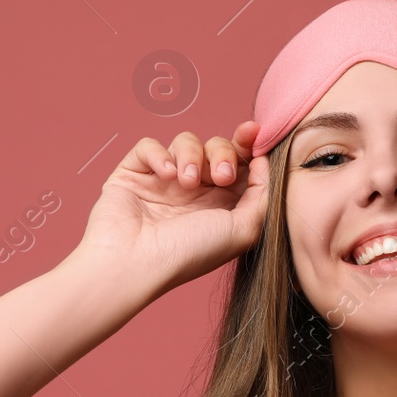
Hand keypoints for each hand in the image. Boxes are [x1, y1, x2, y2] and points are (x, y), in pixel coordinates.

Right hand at [75, 120, 269, 292]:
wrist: (136, 262)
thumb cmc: (191, 252)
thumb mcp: (244, 229)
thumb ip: (262, 194)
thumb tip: (262, 162)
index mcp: (221, 205)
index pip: (240, 164)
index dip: (249, 145)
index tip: (255, 133)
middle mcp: (194, 192)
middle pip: (217, 147)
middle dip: (223, 152)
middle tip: (220, 176)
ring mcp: (163, 182)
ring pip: (186, 142)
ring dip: (192, 156)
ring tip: (185, 182)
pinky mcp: (134, 174)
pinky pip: (149, 146)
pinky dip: (159, 154)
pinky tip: (164, 175)